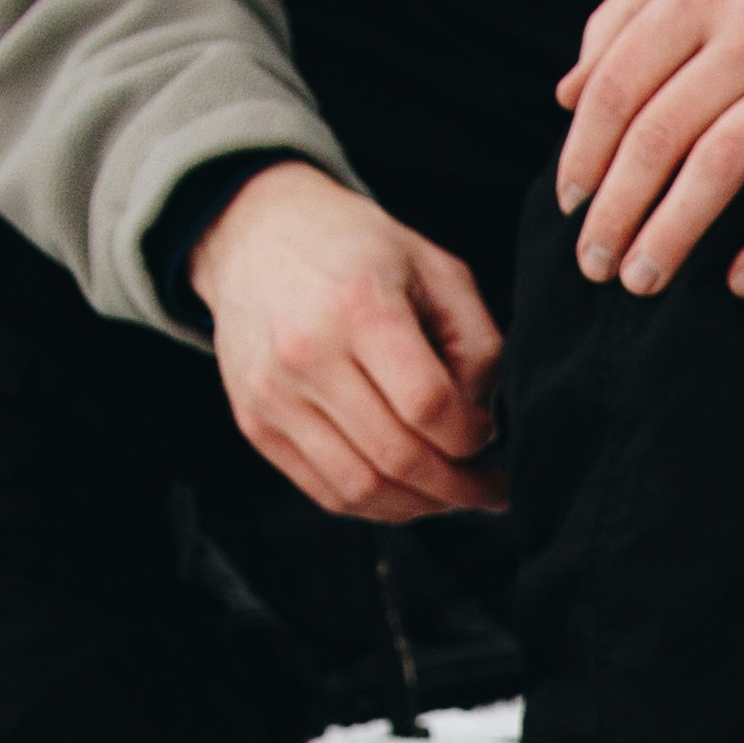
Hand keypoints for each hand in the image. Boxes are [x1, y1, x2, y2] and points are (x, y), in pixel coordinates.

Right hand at [191, 159, 508, 520]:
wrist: (256, 236)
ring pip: (360, 488)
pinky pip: (324, 491)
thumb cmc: (359, 250)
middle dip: (458, 487)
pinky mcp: (255, 423)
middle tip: (488, 489)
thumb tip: (482, 421)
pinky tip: (406, 493)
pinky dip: (374, 506)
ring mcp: (274, 395)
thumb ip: (477, 343)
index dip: (472, 435)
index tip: (487, 431)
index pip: (428, 405)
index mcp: (359, 306)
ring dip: (419, 506)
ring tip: (452, 496)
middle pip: (397, 456)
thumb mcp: (435, 269)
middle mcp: (307, 355)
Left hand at [551, 0, 743, 299]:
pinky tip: (742, 285)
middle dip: (615, 209)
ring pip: (722, 165)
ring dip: (672, 235)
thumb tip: (565, 95)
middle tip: (594, 264)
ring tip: (642, 280)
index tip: (569, 202)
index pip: (617, 83)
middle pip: (659, 131)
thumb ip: (626, 16)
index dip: (583, 152)